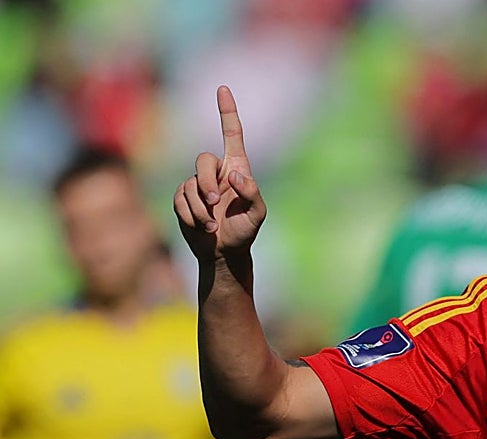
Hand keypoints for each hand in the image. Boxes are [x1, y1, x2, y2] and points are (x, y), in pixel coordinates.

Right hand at [173, 85, 266, 263]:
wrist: (224, 254)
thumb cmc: (245, 232)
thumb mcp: (257, 215)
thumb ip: (252, 193)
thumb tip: (234, 175)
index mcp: (237, 169)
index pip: (232, 134)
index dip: (227, 112)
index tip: (223, 89)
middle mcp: (217, 172)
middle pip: (203, 160)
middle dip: (207, 183)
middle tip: (215, 204)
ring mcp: (197, 184)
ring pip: (190, 184)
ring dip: (201, 208)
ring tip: (213, 226)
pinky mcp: (183, 198)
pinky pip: (180, 199)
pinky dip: (191, 215)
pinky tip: (202, 227)